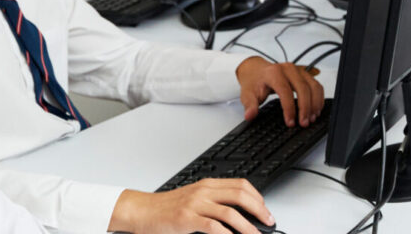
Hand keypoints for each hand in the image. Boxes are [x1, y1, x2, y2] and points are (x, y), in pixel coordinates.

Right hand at [110, 179, 270, 233]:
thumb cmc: (167, 207)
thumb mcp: (194, 198)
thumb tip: (240, 214)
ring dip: (248, 226)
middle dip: (259, 210)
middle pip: (240, 195)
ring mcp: (195, 204)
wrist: (141, 210)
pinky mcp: (186, 218)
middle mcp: (204, 191)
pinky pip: (213, 226)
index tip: (266, 210)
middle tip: (268, 222)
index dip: (258, 197)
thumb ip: (215, 202)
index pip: (241, 185)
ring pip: (230, 212)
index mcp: (208, 184)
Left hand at [236, 57, 325, 126]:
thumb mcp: (247, 94)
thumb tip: (250, 115)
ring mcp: (298, 71)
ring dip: (315, 104)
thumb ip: (250, 105)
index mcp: (274, 73)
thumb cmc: (254, 82)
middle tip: (304, 123)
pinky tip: (316, 110)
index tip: (290, 122)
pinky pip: (317, 85)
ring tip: (312, 118)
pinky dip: (319, 99)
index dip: (289, 108)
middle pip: (303, 88)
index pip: (285, 91)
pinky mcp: (305, 74)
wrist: (257, 70)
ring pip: (313, 86)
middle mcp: (288, 69)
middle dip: (305, 108)